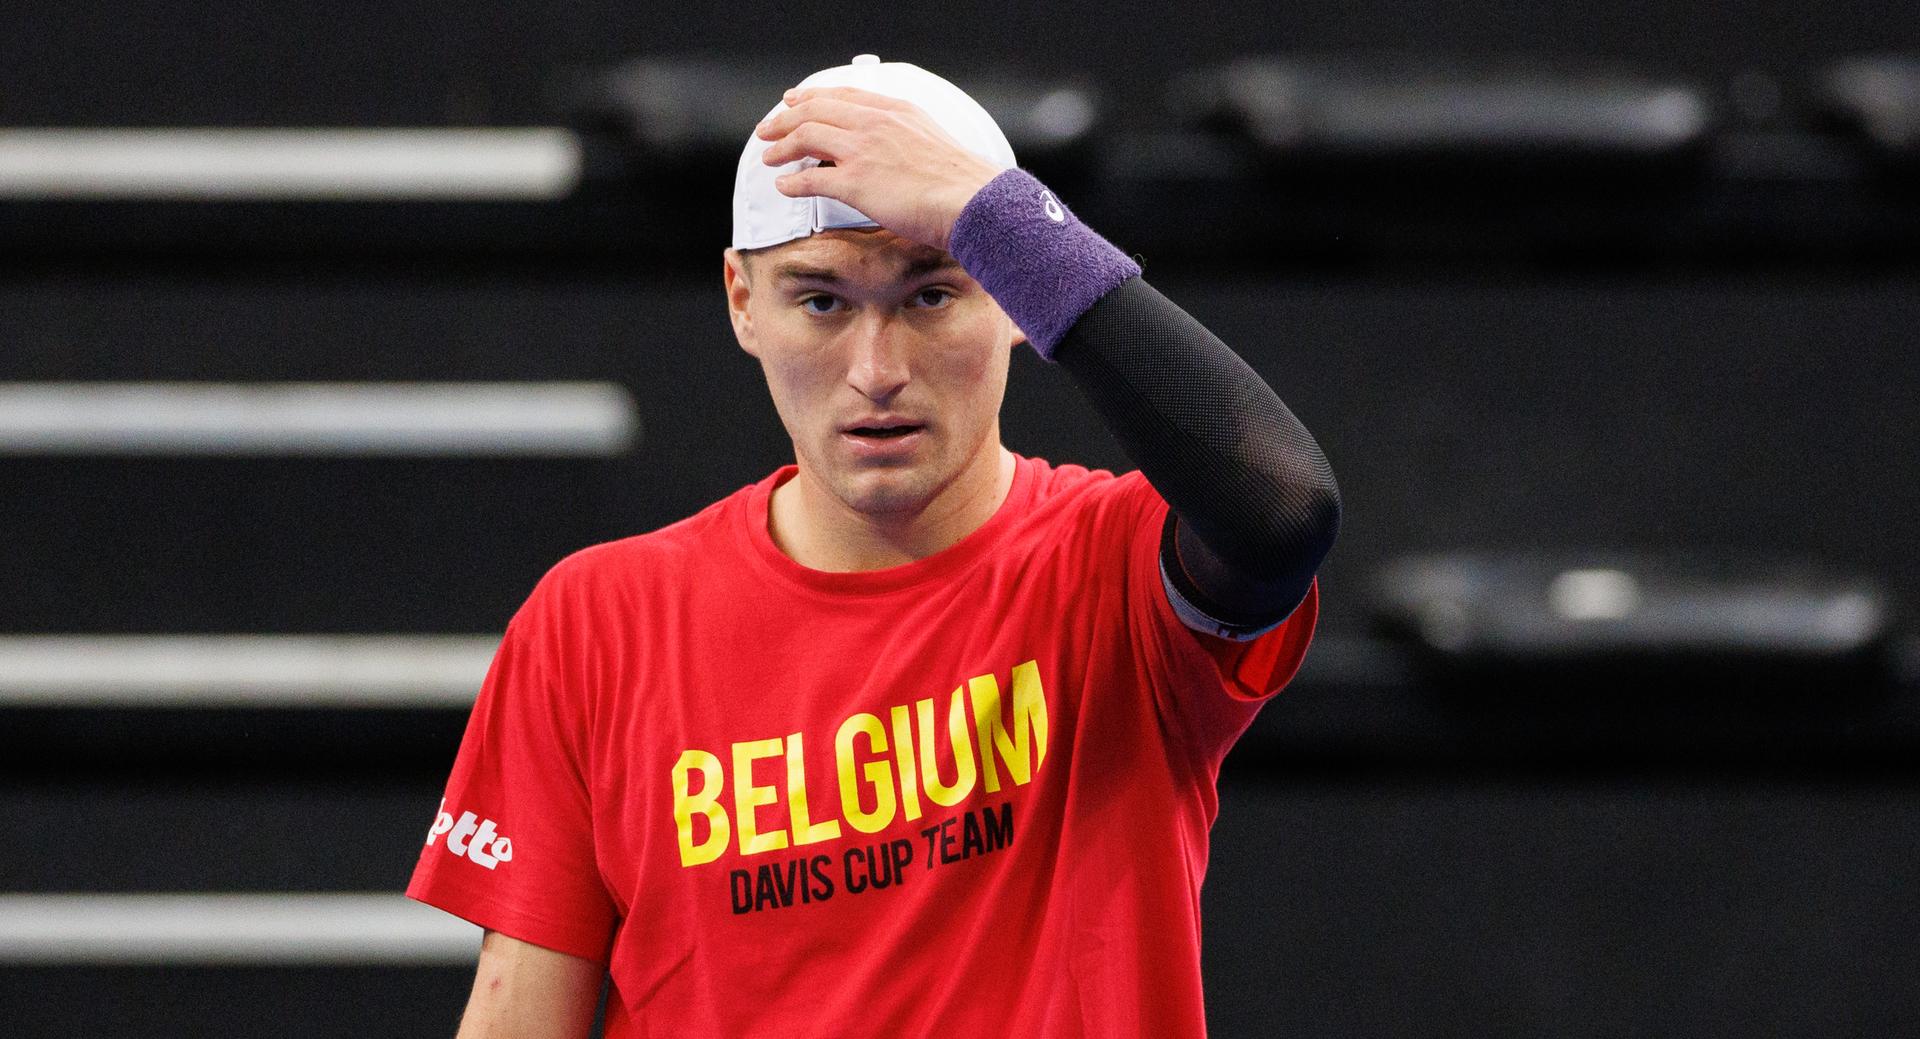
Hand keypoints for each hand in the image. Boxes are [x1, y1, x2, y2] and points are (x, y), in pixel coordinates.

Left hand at [755, 85, 1004, 252]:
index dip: (811, 97)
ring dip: (781, 147)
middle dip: (784, 119)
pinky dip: (792, 182)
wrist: (971, 201)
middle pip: (814, 111)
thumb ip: (905, 136)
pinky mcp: (855, 183)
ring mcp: (862, 151)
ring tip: (768, 156)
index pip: (841, 96)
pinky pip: (810, 179)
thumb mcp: (931, 140)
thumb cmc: (960, 181)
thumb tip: (890, 151)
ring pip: (805, 137)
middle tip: (768, 129)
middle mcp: (874, 124)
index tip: (794, 100)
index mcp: (893, 111)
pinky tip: (784, 186)